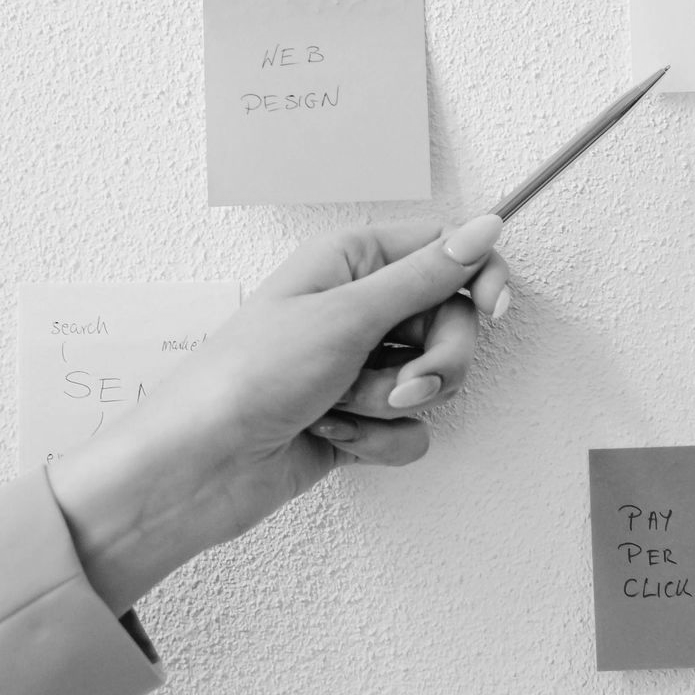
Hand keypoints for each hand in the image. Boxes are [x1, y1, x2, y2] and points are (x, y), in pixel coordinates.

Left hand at [45, 214, 512, 612]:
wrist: (201, 465)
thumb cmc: (248, 376)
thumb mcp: (347, 315)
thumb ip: (426, 276)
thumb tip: (484, 228)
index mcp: (353, 262)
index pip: (447, 251)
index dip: (479, 278)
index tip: (493, 309)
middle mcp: (358, 308)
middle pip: (450, 324)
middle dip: (433, 362)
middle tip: (401, 382)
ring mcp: (359, 367)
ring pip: (432, 382)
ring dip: (390, 403)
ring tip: (337, 407)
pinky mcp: (358, 419)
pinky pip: (409, 429)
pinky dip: (376, 439)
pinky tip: (330, 435)